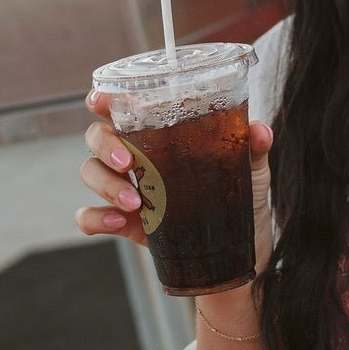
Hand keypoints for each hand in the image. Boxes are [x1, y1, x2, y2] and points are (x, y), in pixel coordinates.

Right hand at [76, 90, 274, 263]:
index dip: (103, 99)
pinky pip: (89, 217)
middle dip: (105, 145)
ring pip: (90, 173)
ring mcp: (126, 189)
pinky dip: (96, 218)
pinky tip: (120, 221)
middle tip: (129, 163)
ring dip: (106, 185)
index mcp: (158, 134)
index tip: (101, 100)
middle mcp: (135, 157)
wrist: (239, 251)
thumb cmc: (239, 198)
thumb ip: (252, 148)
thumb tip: (259, 131)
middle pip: (97, 137)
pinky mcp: (125, 223)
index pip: (121, 107)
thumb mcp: (251, 170)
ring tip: (136, 203)